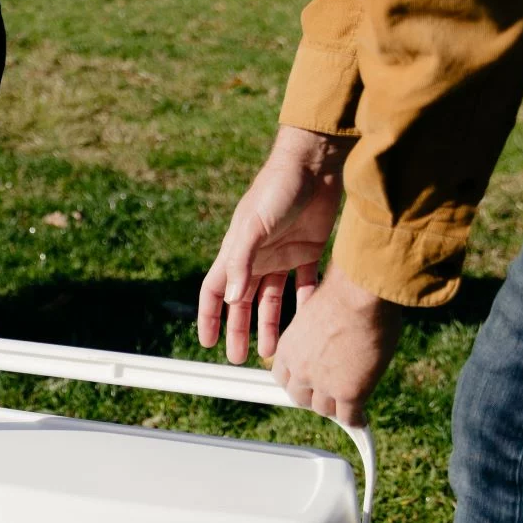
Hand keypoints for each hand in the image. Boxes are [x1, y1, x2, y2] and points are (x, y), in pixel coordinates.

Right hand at [197, 125, 349, 364]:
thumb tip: (230, 299)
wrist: (314, 164)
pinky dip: (304, 304)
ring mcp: (282, 255)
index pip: (214, 290)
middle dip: (239, 330)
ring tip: (273, 351)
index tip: (208, 342)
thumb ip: (241, 261)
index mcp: (236, 251)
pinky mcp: (308, 250)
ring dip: (271, 325)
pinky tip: (307, 324)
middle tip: (240, 358)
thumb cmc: (277, 188)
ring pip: (272, 299)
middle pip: (242, 302)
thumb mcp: (254, 225)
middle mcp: (256, 257)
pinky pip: (304, 285)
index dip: (209, 317)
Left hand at [266, 261, 402, 426]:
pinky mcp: (348, 392)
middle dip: (312, 398)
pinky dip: (355, 420)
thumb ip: (316, 332)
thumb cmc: (346, 292)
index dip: (295, 382)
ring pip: (324, 409)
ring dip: (335, 408)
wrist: (361, 293)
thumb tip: (327, 333)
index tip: (303, 384)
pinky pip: (349, 416)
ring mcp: (323, 383)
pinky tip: (361, 420)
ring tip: (346, 407)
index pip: (282, 376)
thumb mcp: (317, 312)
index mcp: (289, 346)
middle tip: (326, 397)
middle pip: (300, 397)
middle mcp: (301, 368)